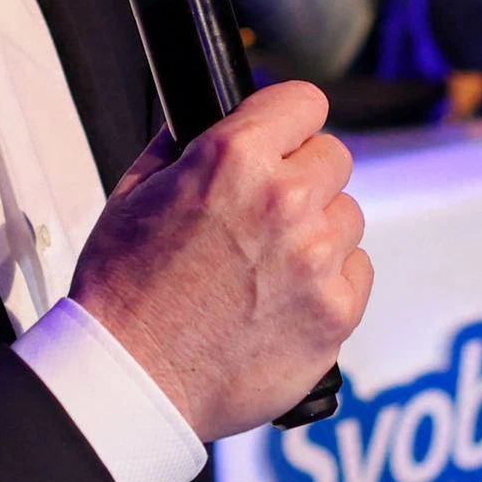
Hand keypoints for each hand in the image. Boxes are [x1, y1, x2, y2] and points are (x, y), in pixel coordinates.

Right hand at [70, 81, 374, 443]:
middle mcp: (285, 202)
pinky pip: (357, 273)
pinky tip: (283, 299)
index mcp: (234, 160)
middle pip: (335, 158)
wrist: (133, 379)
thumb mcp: (134, 193)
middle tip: (265, 214)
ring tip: (268, 265)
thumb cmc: (124, 293)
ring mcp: (316, 259)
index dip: (288, 122)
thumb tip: (214, 119)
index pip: (305, 102)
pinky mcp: (336, 312)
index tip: (283, 139)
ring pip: (348, 217)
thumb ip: (183, 146)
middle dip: (303, 178)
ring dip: (318, 232)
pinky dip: (328, 282)